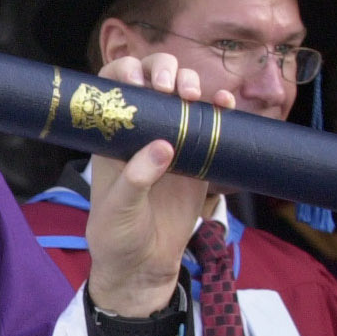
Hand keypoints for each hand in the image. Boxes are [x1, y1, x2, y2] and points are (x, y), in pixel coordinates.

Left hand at [85, 53, 226, 317]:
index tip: (138, 81)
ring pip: (182, 94)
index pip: (111, 88)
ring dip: (192, 82)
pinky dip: (220, 107)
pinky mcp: (198, 156)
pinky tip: (225, 105)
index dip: (124, 73)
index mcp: (111, 138)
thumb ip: (136, 179)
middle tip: (170, 88)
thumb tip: (163, 146)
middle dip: (163, 70)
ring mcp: (171, 140)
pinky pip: (211, 123)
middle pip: (151, 79)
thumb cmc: (117, 236)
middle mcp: (141, 131)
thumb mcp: (119, 210)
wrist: (144, 265)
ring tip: (195, 96)